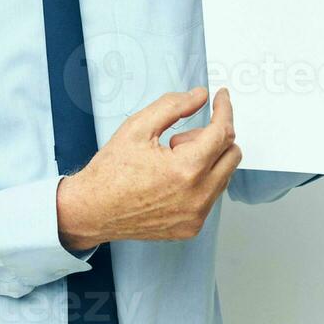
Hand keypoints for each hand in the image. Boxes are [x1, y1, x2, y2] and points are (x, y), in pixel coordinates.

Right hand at [56, 87, 240, 250]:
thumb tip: (201, 95)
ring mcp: (196, 216)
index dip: (224, 110)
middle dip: (213, 137)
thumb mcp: (138, 127)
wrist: (91, 210)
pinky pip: (211, 196)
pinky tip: (170, 179)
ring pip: (223, 175)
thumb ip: (174, 106)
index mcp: (186, 169)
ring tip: (170, 161)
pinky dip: (200, 181)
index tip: (221, 98)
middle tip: (179, 138)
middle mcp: (197, 196)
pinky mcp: (191, 228)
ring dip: (206, 160)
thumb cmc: (110, 171)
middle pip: (232, 154)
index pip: (222, 133)